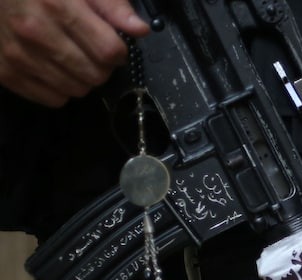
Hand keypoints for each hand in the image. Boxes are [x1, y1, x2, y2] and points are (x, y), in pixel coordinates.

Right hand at [0, 0, 148, 106]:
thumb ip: (112, 5)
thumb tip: (140, 29)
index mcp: (56, 6)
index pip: (108, 51)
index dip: (118, 51)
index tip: (113, 46)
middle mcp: (34, 32)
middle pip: (95, 75)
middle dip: (103, 67)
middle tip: (92, 53)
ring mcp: (17, 55)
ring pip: (76, 91)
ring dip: (82, 80)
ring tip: (72, 58)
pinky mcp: (5, 72)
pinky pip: (52, 99)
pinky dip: (60, 89)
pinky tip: (54, 68)